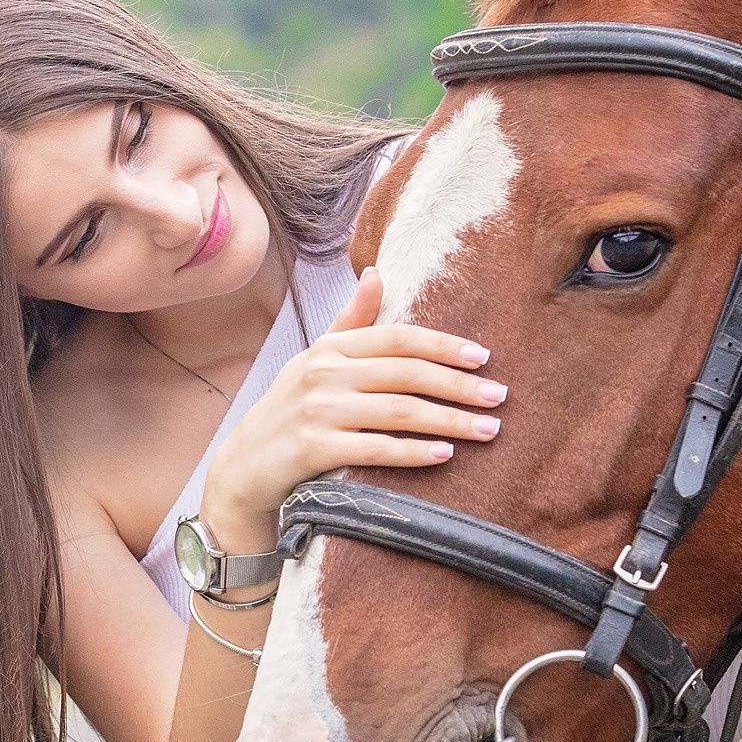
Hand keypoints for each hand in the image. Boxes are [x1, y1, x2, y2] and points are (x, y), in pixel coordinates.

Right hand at [199, 268, 501, 553]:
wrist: (242, 469)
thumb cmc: (289, 412)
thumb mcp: (315, 361)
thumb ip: (350, 320)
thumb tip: (375, 272)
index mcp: (331, 348)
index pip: (398, 338)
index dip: (443, 346)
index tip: (483, 358)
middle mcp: (324, 373)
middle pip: (406, 373)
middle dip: (458, 385)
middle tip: (499, 397)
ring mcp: (318, 411)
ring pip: (398, 411)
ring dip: (449, 420)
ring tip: (486, 430)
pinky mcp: (313, 450)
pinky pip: (376, 448)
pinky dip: (413, 452)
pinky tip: (444, 454)